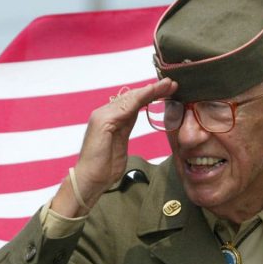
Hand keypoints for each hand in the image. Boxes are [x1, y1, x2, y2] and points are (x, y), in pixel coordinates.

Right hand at [51, 78, 176, 215]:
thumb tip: (134, 119)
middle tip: (172, 84)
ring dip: (151, 90)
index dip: (149, 96)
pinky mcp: (103, 121)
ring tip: (168, 85)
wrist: (90, 179)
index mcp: (109, 118)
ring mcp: (103, 115)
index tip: (167, 91)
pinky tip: (152, 92)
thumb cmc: (104, 167)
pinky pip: (126, 106)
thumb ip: (125, 129)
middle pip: (132, 97)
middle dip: (153, 90)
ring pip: (131, 98)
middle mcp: (104, 113)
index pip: (132, 103)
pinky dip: (141, 97)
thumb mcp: (119, 145)